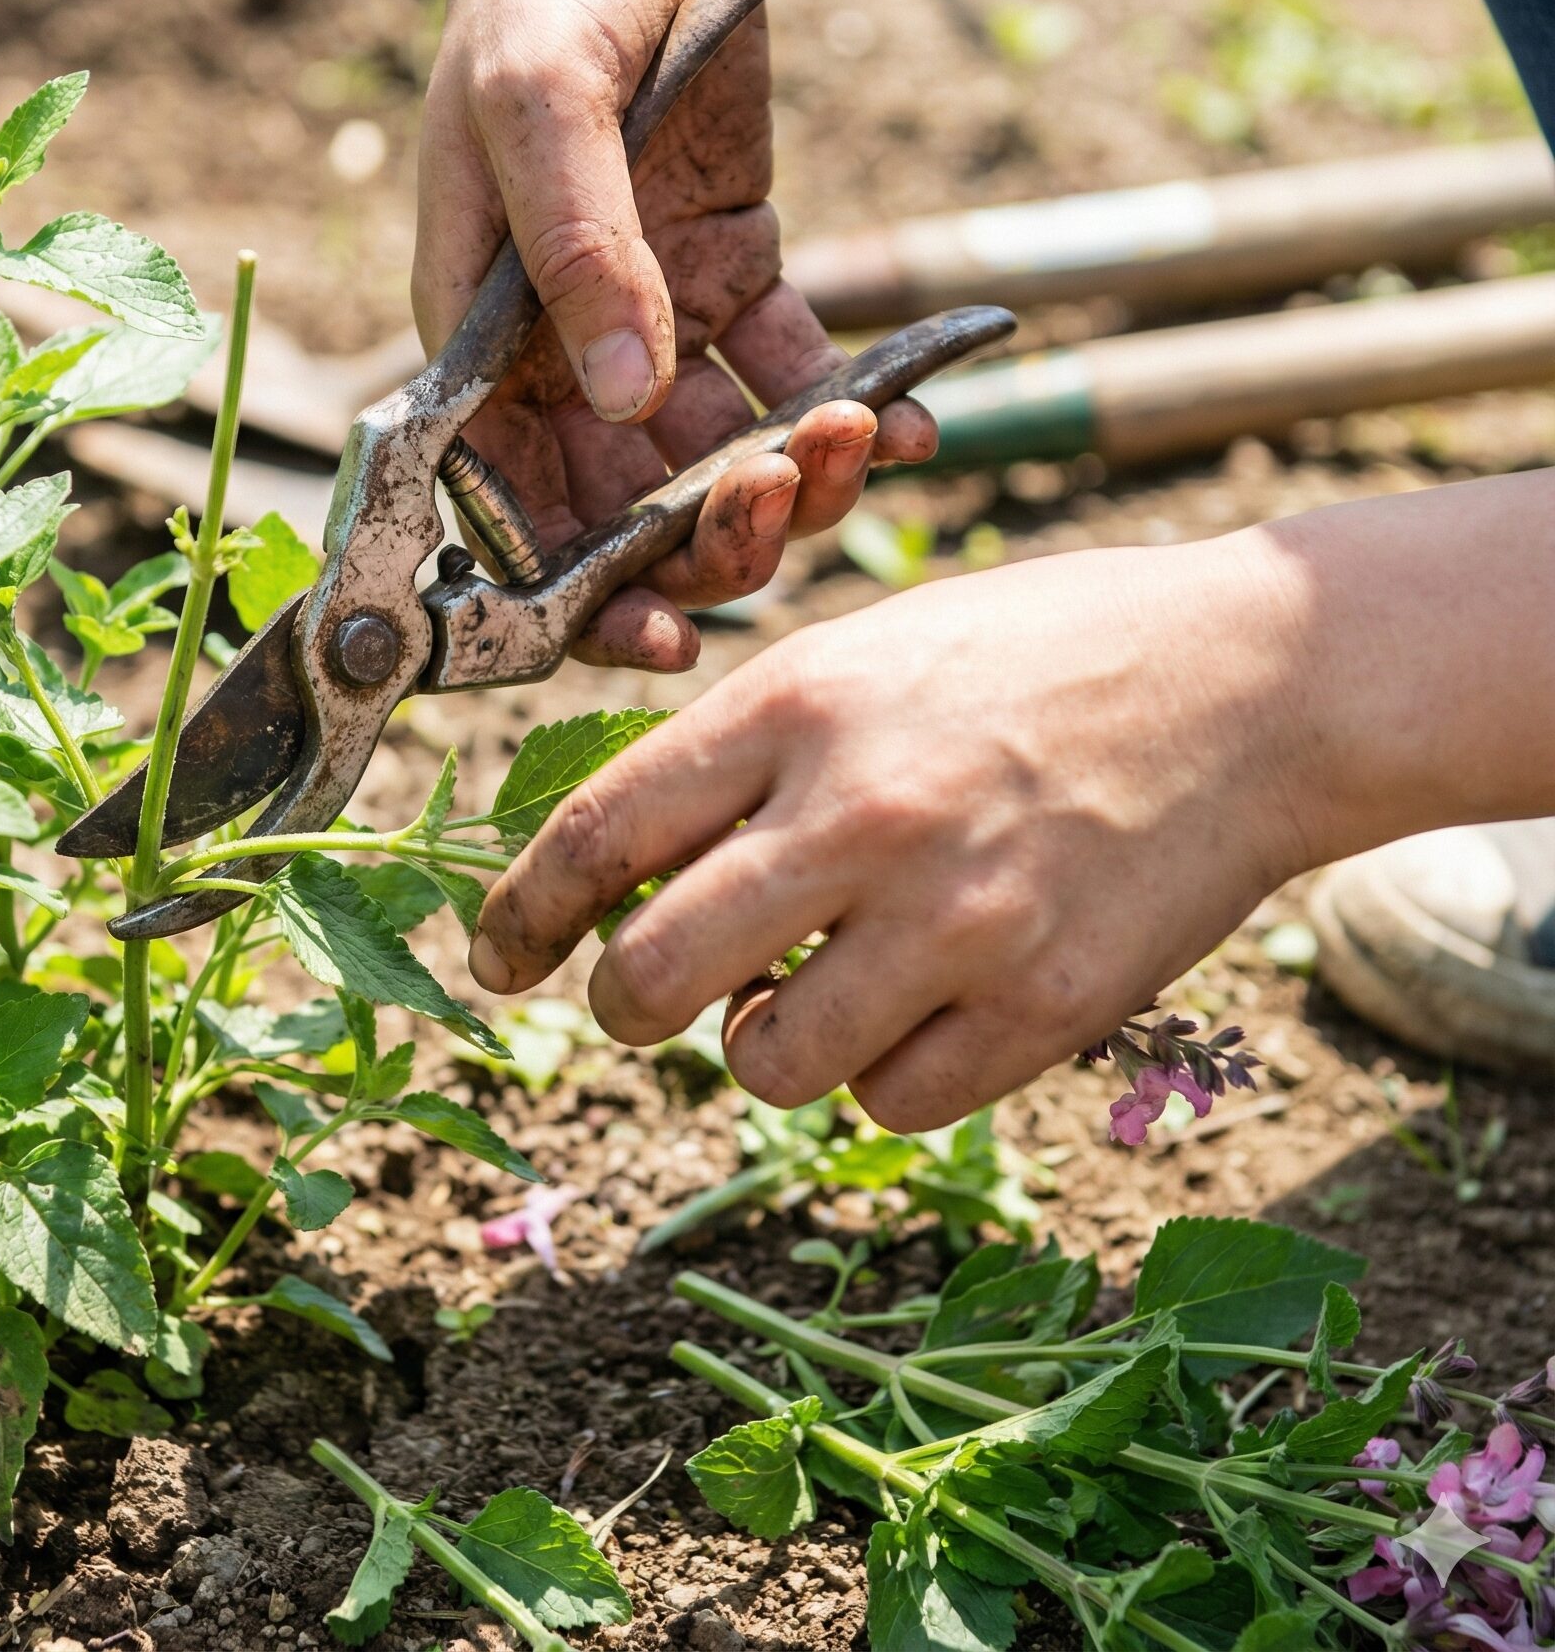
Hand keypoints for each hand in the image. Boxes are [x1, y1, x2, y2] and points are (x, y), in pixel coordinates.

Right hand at [414, 0, 934, 669]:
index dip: (575, 591)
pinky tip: (909, 418)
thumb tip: (622, 401)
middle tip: (788, 513)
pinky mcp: (730, 275)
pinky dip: (847, 405)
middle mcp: (558, 351)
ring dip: (789, 476)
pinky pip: (789, 369)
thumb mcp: (538, 101)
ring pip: (717, 453)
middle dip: (707, 538)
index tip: (661, 638)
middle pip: (624, 505)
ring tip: (866, 447)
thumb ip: (575, 251)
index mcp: (478, 337)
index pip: (510, 504)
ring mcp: (649, 318)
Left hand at [468, 533, 1322, 1129]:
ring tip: (807, 992)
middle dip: (617, 1004)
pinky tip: (913, 1011)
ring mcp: (956, 918)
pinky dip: (877, 1075)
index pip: (598, 833)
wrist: (1250, 679)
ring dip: (759, 1045)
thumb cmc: (1036, 650)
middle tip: (635, 998)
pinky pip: (890, 1102)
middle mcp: (860, 814)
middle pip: (651, 976)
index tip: (501, 959)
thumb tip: (632, 868)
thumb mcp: (867, 649)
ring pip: (767, 1063)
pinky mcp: (1046, 1003)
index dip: (522, 913)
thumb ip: (746, 750)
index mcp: (797, 704)